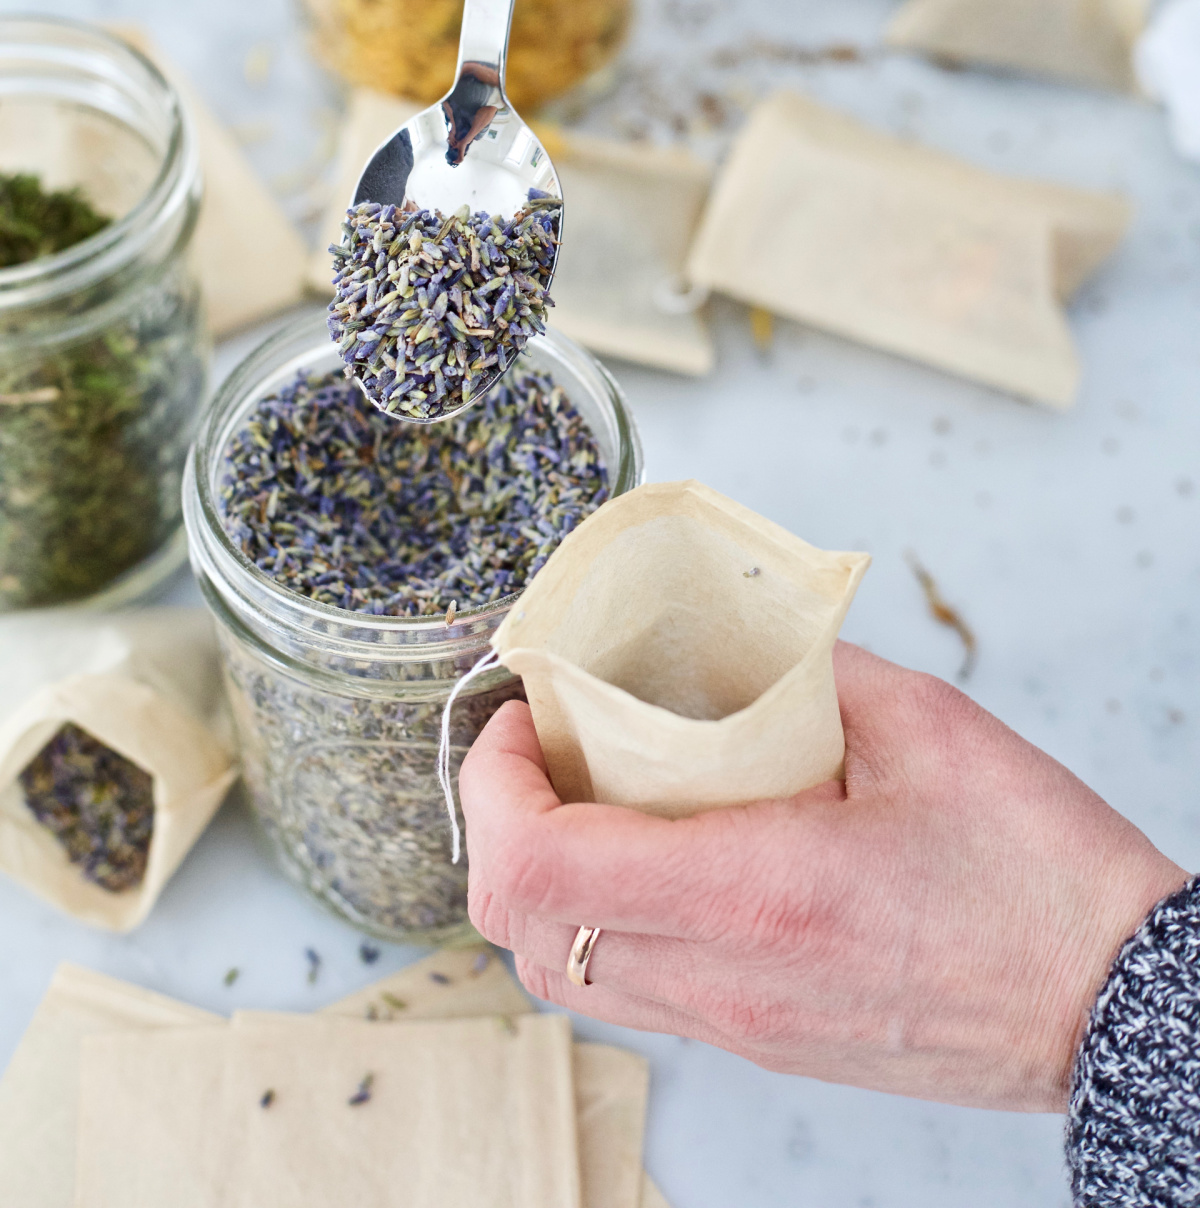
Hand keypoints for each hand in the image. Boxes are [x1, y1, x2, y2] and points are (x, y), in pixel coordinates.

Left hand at [461, 642, 1184, 1110]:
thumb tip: (733, 628)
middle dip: (498, 826)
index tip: (516, 716)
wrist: (1114, 1006)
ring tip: (590, 790)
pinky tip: (657, 846)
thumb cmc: (1037, 872)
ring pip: (565, 975)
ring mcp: (740, 1027)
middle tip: (543, 744)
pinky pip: (632, 988)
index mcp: (757, 894)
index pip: (540, 868)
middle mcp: (728, 981)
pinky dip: (602, 915)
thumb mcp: (922, 727)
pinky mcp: (762, 1043)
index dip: (491, 786)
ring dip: (544, 876)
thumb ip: (804, 668)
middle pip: (524, 936)